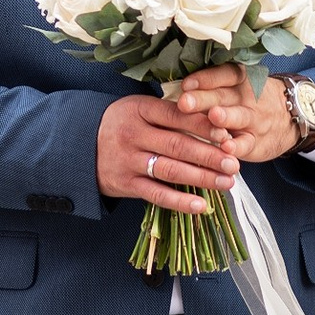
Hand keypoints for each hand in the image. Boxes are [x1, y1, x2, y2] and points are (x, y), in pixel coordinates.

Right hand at [97, 92, 239, 213]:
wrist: (79, 145)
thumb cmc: (122, 124)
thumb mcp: (140, 109)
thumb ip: (171, 114)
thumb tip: (216, 124)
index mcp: (140, 109)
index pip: (177, 116)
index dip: (204, 126)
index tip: (228, 135)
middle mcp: (133, 134)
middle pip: (177, 145)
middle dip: (209, 155)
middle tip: (234, 163)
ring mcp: (128, 160)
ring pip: (170, 171)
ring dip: (202, 178)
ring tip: (227, 182)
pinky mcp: (125, 184)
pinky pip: (156, 194)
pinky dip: (180, 201)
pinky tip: (202, 206)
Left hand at [169, 65, 300, 164]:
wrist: (293, 116)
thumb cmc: (251, 100)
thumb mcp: (237, 87)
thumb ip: (210, 88)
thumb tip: (173, 90)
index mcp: (239, 79)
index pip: (223, 74)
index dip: (205, 78)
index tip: (186, 83)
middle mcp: (246, 97)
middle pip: (223, 95)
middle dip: (203, 99)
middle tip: (185, 102)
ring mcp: (253, 119)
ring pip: (238, 117)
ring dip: (224, 117)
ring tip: (212, 117)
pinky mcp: (256, 141)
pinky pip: (246, 143)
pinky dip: (237, 146)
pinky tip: (226, 148)